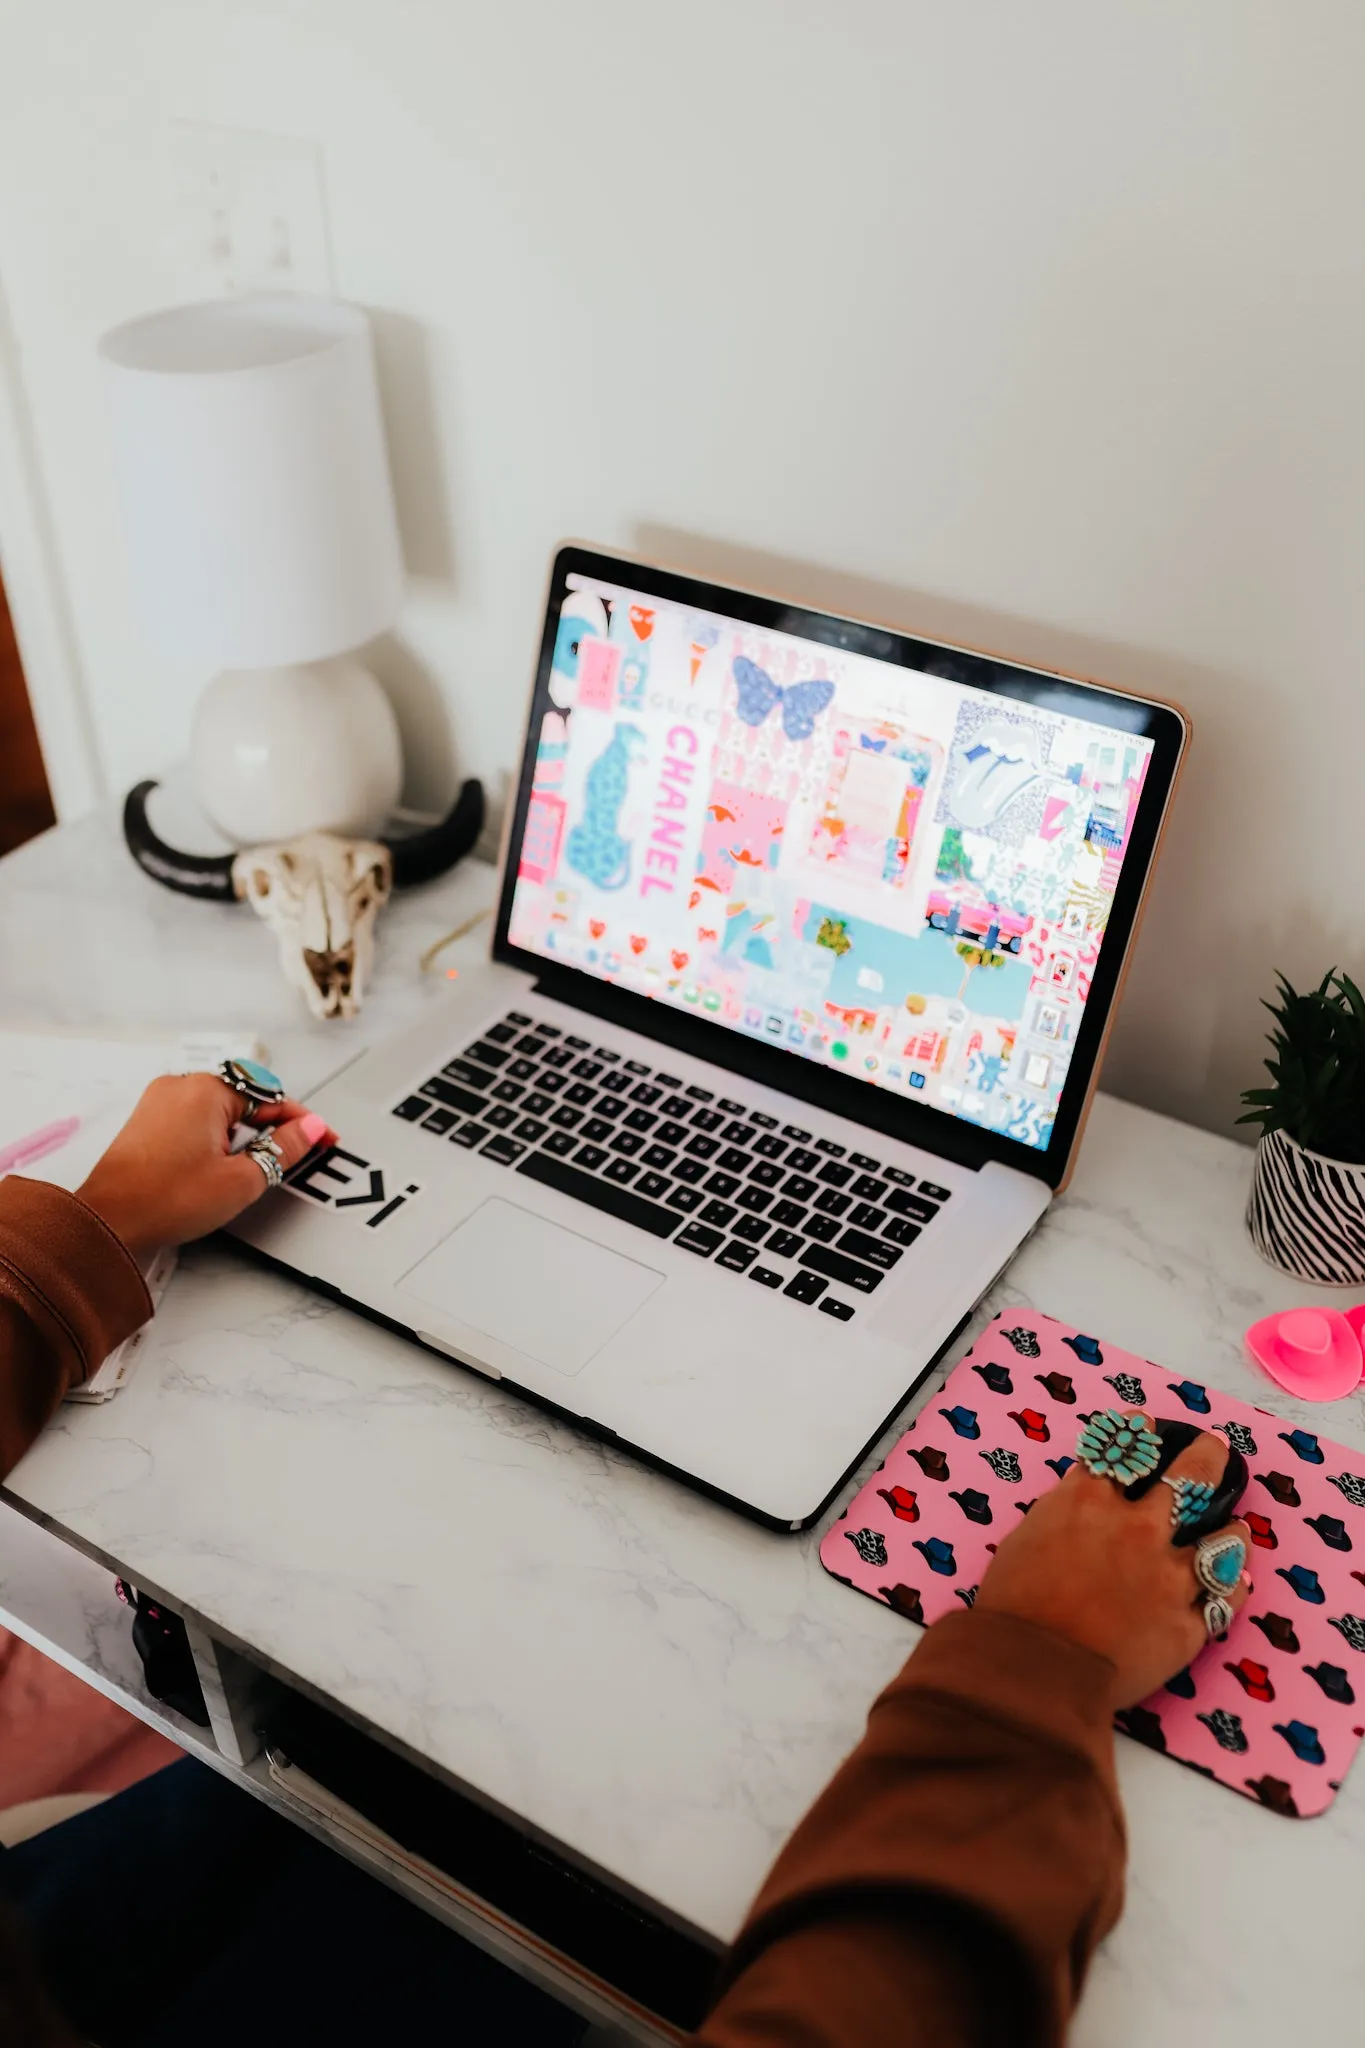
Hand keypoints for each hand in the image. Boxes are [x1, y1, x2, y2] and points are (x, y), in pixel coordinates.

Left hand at [77, 1074, 335, 1260]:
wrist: (107, 1222)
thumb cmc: (164, 1200)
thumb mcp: (242, 1179)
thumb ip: (285, 1148)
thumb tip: (311, 1128)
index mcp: (206, 1090)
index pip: (270, 1097)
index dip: (302, 1121)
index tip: (322, 1138)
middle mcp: (180, 1087)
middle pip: (244, 1100)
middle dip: (271, 1128)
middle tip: (293, 1157)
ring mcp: (158, 1104)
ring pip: (219, 1112)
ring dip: (242, 1136)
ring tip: (253, 1170)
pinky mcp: (146, 1124)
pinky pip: (195, 1121)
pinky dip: (216, 1140)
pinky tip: (219, 1168)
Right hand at [976, 1418, 1251, 1706]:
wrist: (1034, 1672)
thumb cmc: (1014, 1605)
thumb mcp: (1027, 1536)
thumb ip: (1066, 1512)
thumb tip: (1087, 1501)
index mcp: (1089, 1501)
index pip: (1123, 1449)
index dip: (1137, 1433)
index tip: (1147, 1428)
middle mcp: (1138, 1528)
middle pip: (1190, 1477)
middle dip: (1206, 1457)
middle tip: (1214, 1450)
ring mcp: (1169, 1576)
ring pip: (1224, 1540)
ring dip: (1231, 1530)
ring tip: (1236, 1526)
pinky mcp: (1188, 1624)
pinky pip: (1226, 1597)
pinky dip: (1232, 1585)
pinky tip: (1236, 1579)